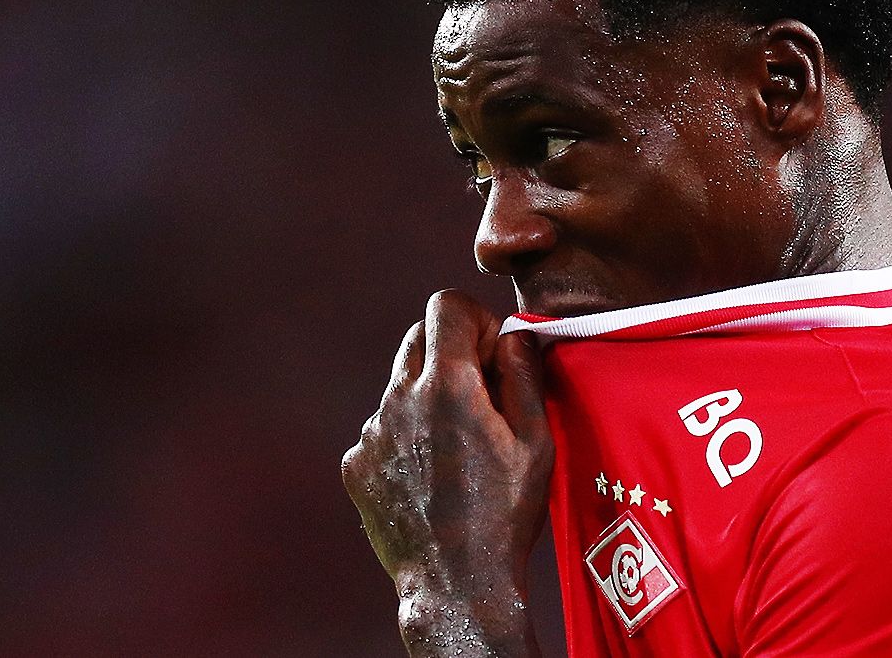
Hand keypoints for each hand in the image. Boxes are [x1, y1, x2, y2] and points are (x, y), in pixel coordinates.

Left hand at [342, 290, 552, 657]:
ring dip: (427, 397)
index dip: (476, 321)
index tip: (492, 356)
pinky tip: (432, 477)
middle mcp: (398, 400)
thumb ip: (523, 373)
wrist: (456, 585)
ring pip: (399, 385)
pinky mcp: (355, 464)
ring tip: (457, 450)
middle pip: (418, 336)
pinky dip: (406, 436)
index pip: (446, 305)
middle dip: (451, 351)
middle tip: (479, 396)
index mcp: (447, 387)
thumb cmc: (505, 515)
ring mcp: (371, 433)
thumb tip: (512, 333)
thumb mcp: (537, 441)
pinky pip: (382, 428)